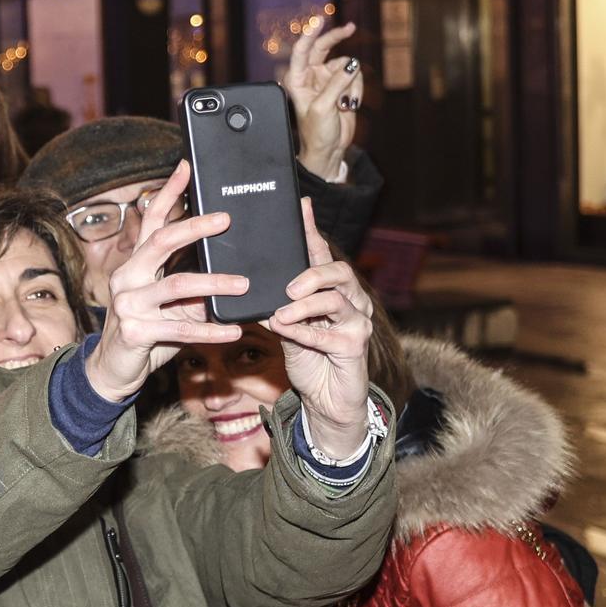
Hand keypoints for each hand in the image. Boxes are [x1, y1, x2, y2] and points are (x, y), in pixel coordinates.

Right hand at [84, 161, 244, 402]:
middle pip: (161, 241)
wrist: (114, 370)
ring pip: (177, 285)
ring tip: (243, 283)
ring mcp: (128, 304)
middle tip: (226, 220)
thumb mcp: (165, 301)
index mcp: (135, 263)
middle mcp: (127, 276)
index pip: (150, 220)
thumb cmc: (145, 329)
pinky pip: (181, 328)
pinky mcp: (135, 332)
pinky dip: (211, 329)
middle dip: (195, 227)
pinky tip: (234, 329)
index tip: (186, 167)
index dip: (168, 192)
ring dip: (214, 283)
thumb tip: (226, 264)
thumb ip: (186, 281)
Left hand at [265, 198, 373, 458]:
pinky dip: (304, 333)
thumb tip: (248, 282)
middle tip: (287, 286)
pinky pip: (330, 335)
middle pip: (339, 272)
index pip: (321, 254)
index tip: (300, 206)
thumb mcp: (287, 325)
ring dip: (304, 306)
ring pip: (335, 301)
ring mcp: (357, 324)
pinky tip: (285, 331)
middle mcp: (351, 301)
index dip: (311, 230)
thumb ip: (276, 302)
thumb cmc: (307, 358)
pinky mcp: (355, 348)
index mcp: (333, 290)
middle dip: (312, 274)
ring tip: (281, 313)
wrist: (326, 400)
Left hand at [282, 21, 362, 179]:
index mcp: (297, 80)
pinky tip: (350, 105)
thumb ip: (337, 83)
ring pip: (346, 66)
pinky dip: (356, 91)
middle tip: (351, 28)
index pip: (301, 51)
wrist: (329, 151)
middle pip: (323, 48)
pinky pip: (355, 78)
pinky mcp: (342, 87)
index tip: (319, 20)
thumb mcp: (324, 108)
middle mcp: (311, 76)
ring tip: (345, 104)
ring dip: (351, 84)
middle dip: (336, 38)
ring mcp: (327, 80)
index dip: (309, 34)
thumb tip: (352, 63)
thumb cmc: (317, 133)